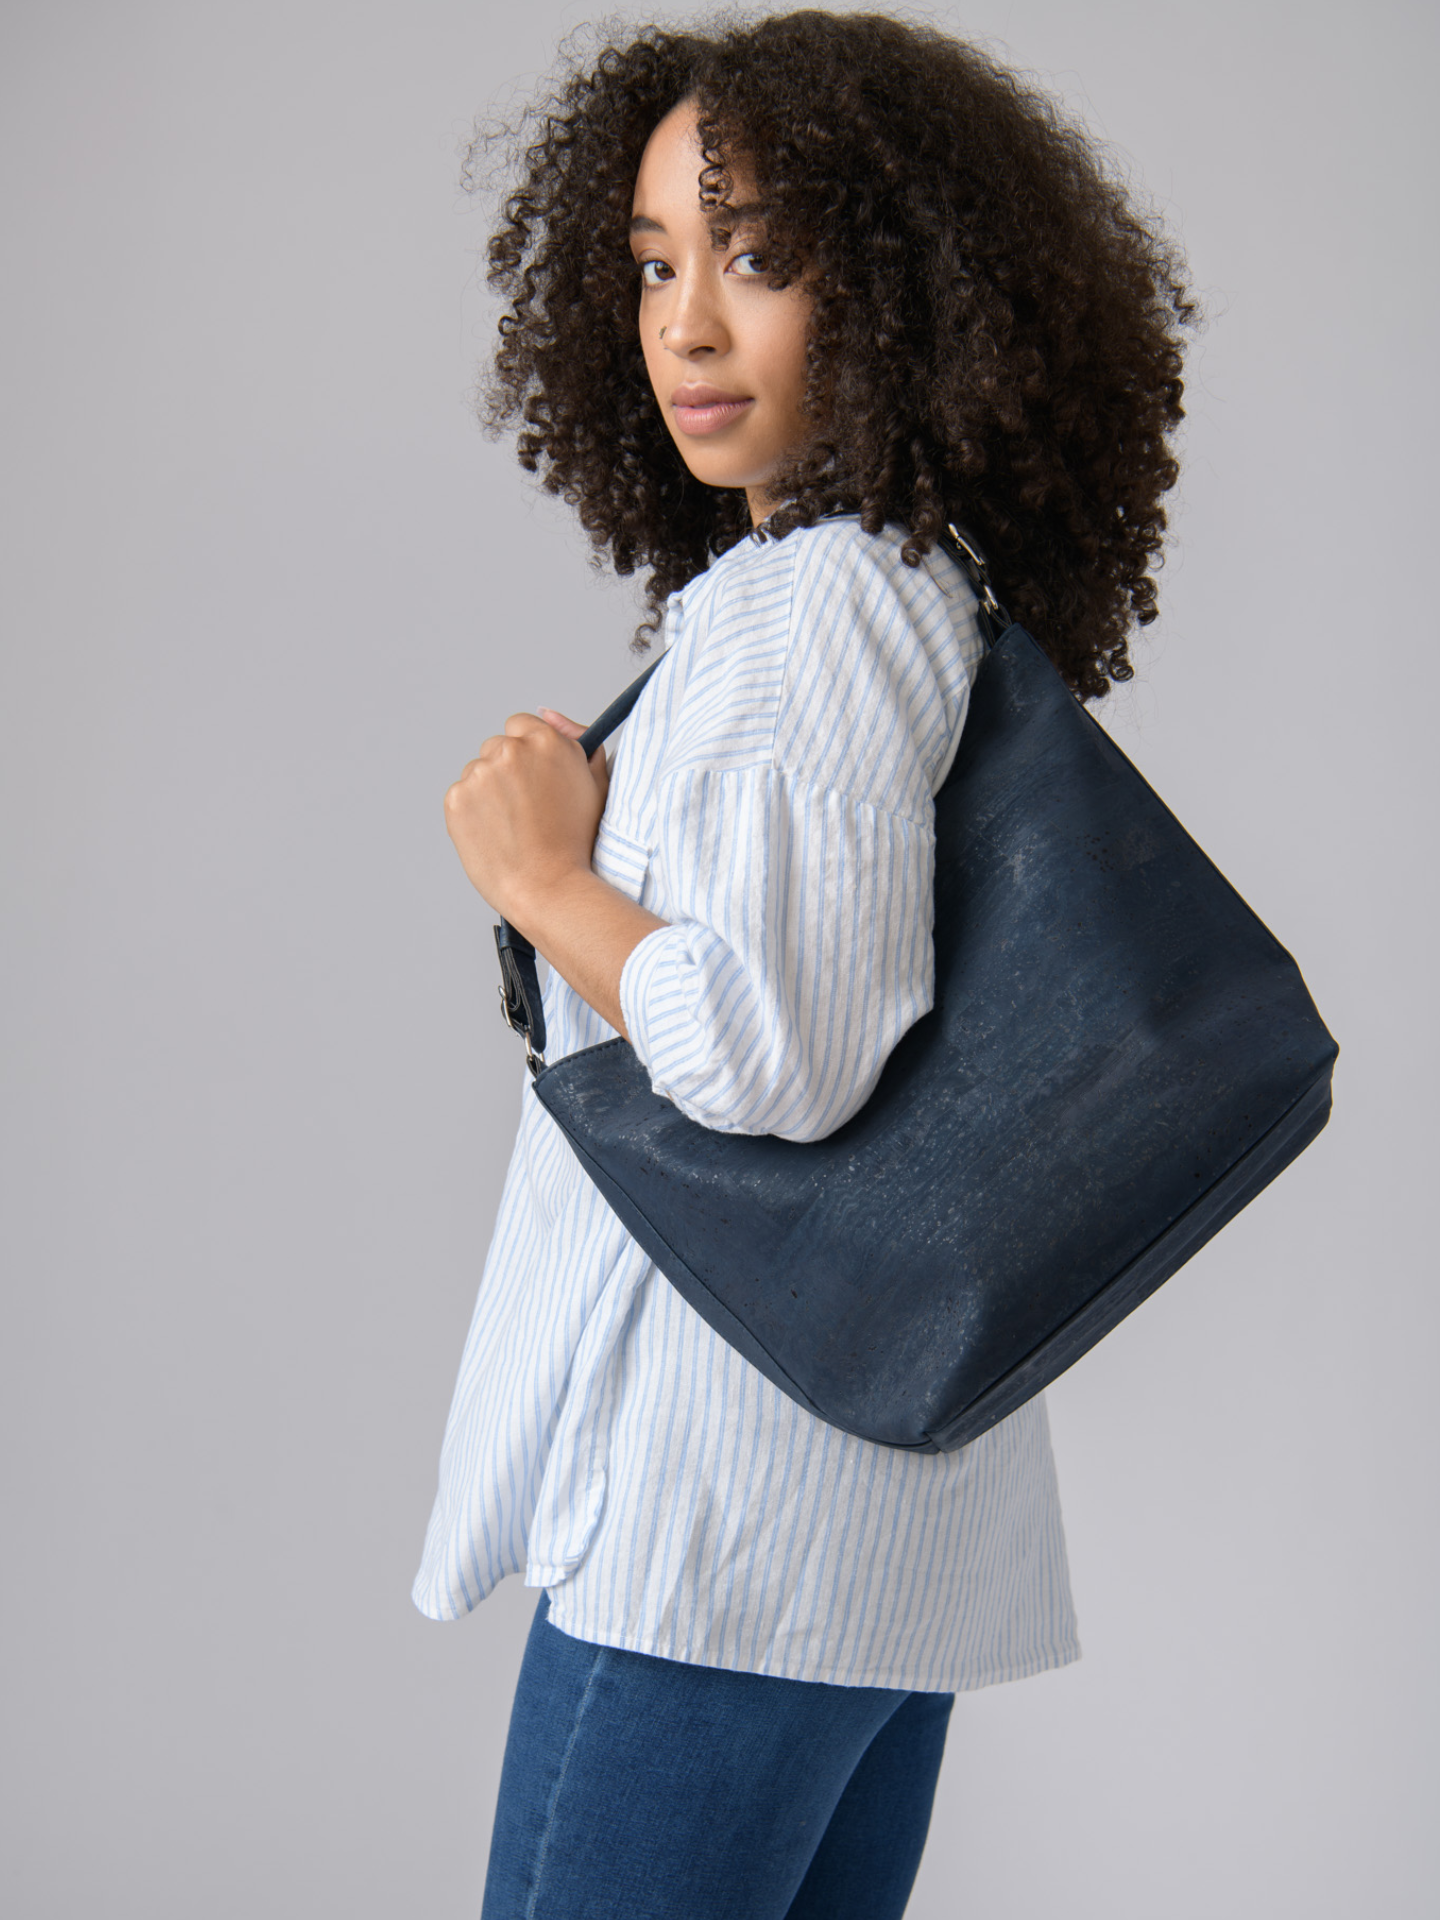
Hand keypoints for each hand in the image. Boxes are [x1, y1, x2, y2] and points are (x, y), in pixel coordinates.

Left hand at [444, 709, 608, 928]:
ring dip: (489, 792)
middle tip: (526, 809)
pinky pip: (461, 796)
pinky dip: (472, 813)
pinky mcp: (456, 799)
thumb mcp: (596, 784)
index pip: (521, 725)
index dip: (528, 753)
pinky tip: (495, 834)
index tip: (534, 777)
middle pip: (497, 747)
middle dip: (507, 772)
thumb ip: (578, 740)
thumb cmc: (577, 842)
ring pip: (477, 772)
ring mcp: (479, 774)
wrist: (548, 887)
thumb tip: (548, 714)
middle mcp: (509, 751)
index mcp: (546, 741)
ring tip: (512, 826)